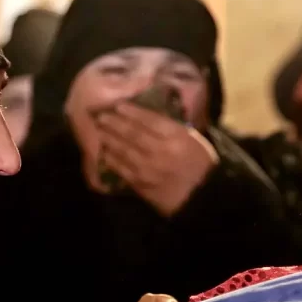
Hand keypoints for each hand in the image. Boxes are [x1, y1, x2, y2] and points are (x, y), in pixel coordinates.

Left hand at [96, 101, 217, 215]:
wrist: (201, 196)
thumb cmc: (200, 164)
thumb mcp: (192, 140)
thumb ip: (171, 128)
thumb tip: (146, 117)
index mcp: (176, 137)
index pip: (150, 119)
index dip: (132, 112)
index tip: (118, 106)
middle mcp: (160, 150)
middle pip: (132, 133)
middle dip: (114, 123)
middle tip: (101, 117)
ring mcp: (149, 168)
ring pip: (124, 150)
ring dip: (109, 139)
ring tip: (100, 131)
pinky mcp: (141, 183)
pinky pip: (121, 169)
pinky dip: (111, 160)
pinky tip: (105, 153)